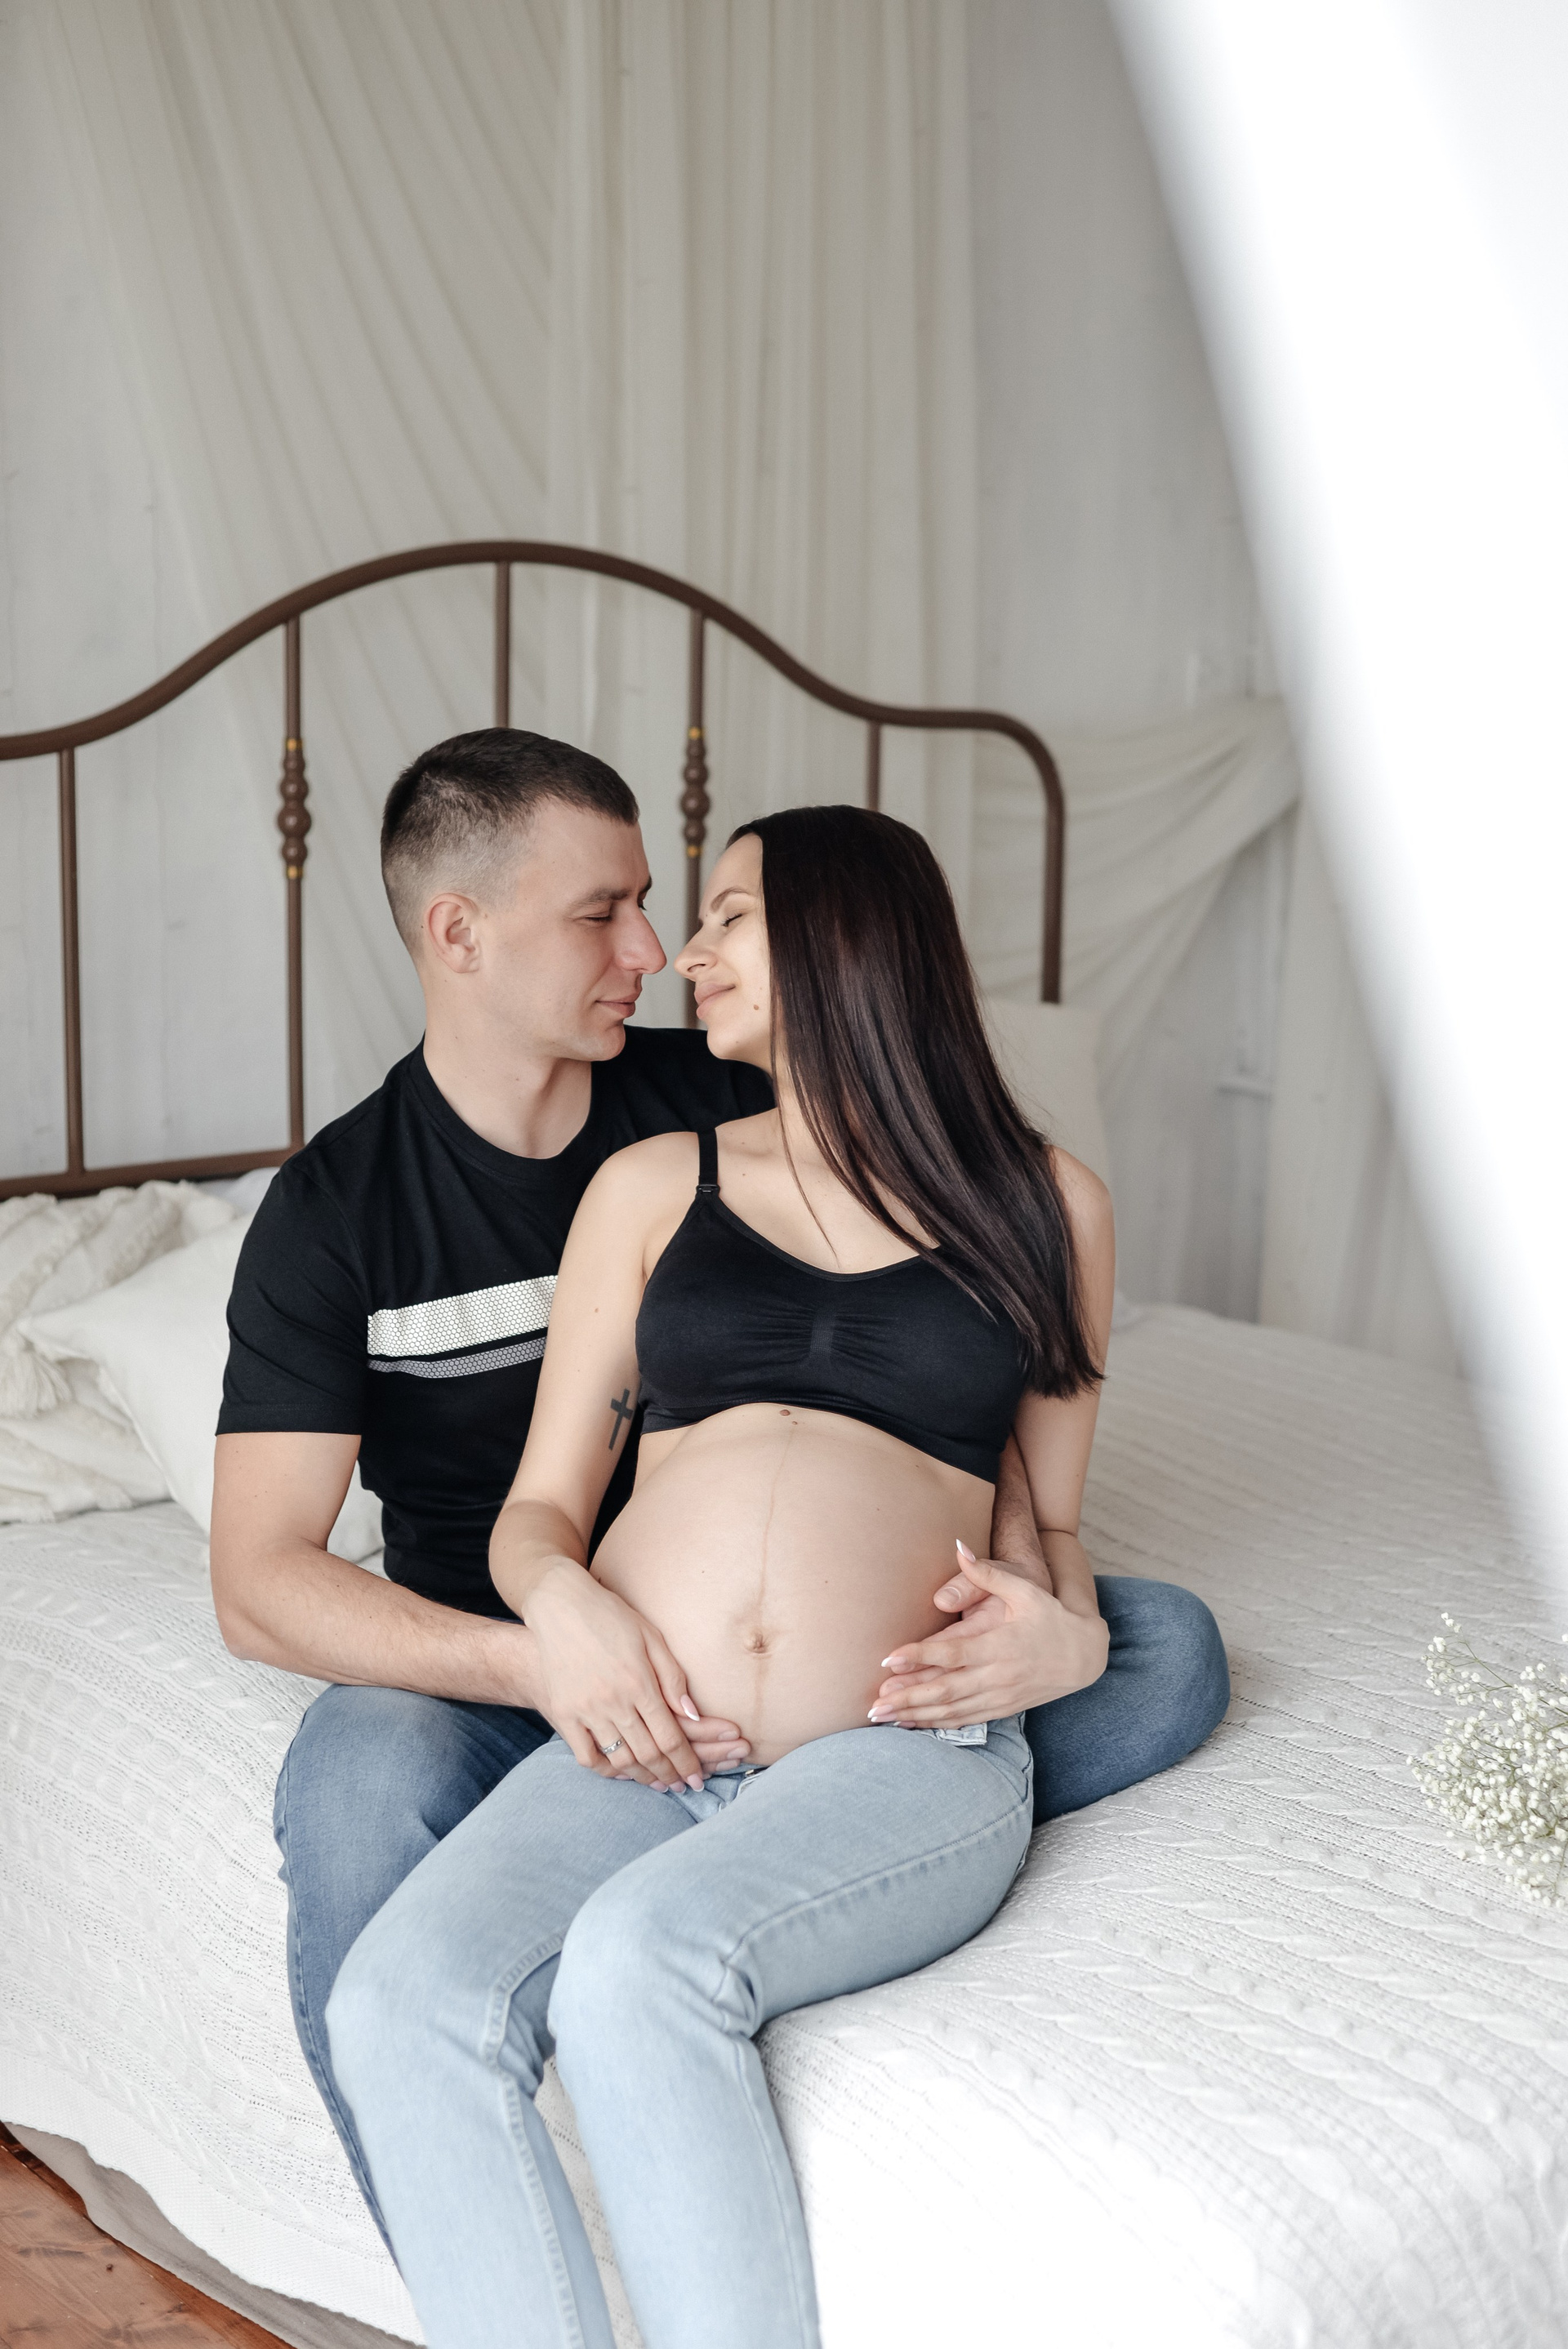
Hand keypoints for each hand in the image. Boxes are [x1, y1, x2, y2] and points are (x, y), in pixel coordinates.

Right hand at [527, 1561, 746, 1787]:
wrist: (559, 1605)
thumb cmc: (611, 1617)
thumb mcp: (651, 1637)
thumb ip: (673, 1678)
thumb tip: (693, 1716)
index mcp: (639, 1682)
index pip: (670, 1736)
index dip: (688, 1762)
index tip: (697, 1778)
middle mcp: (613, 1701)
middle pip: (649, 1753)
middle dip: (671, 1774)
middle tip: (684, 1786)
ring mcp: (586, 1710)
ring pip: (620, 1759)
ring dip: (643, 1777)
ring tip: (659, 1783)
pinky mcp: (563, 1713)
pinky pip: (586, 1755)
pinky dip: (606, 1769)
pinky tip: (621, 1772)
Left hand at [868, 1541, 1108, 1727]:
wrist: (1085, 1654)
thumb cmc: (1051, 1616)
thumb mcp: (1025, 1589)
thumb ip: (988, 1572)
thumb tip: (958, 1546)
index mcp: (999, 1644)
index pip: (952, 1652)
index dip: (919, 1656)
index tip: (889, 1659)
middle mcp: (997, 1674)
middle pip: (945, 1689)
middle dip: (907, 1697)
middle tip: (873, 1703)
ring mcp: (1000, 1696)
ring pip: (951, 1710)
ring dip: (915, 1715)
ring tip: (882, 1717)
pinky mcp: (1003, 1708)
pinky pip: (965, 1720)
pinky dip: (936, 1725)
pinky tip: (912, 1725)